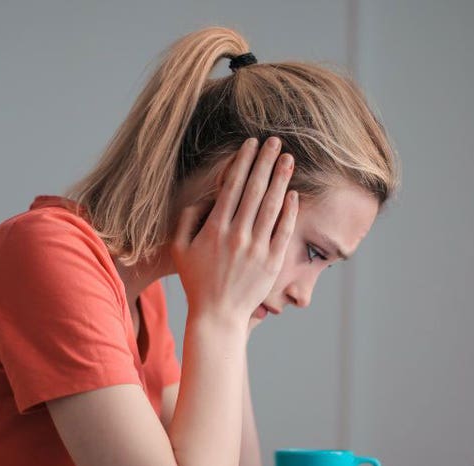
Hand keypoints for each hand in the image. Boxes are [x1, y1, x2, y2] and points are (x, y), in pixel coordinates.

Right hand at [172, 137, 297, 325]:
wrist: (217, 315)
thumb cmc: (196, 281)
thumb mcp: (180, 248)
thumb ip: (187, 219)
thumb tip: (204, 198)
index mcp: (214, 229)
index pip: (232, 186)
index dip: (243, 162)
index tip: (251, 144)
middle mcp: (237, 235)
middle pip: (254, 190)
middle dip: (265, 162)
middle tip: (275, 141)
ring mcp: (257, 249)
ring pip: (271, 206)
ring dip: (281, 179)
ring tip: (288, 159)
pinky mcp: (272, 262)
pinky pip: (284, 231)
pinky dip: (289, 211)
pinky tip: (294, 193)